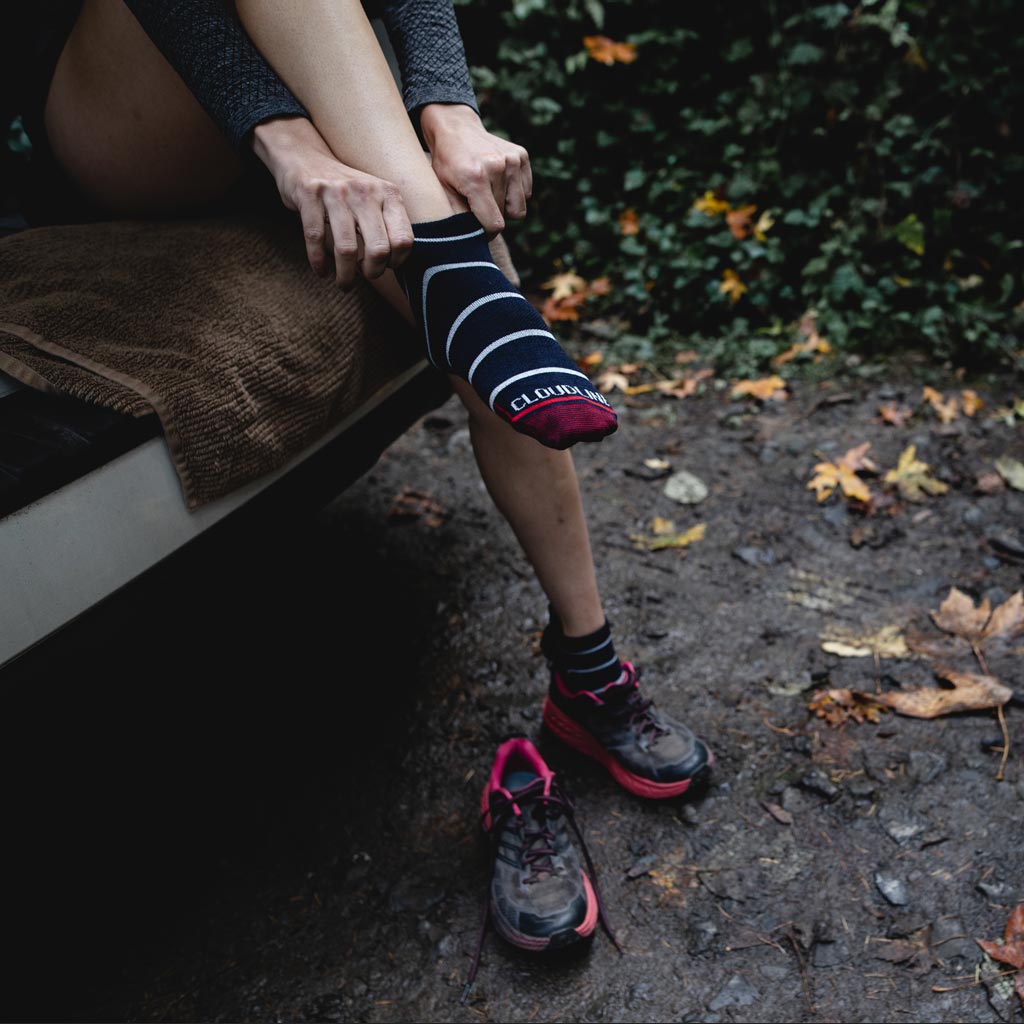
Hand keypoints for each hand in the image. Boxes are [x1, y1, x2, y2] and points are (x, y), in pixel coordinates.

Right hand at [251, 116, 413, 286]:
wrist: (303, 156)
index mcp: (388, 193)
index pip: (404, 239)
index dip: (396, 261)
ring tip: (344, 284)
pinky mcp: (309, 194)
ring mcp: (336, 192)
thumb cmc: (344, 190)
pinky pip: (315, 239)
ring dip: (345, 275)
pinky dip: (318, 262)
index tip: (386, 267)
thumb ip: (388, 222)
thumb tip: (398, 263)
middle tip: (365, 277)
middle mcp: (365, 191)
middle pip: (379, 248)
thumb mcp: (374, 197)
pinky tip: (321, 271)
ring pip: (347, 249)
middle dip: (373, 272)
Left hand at [419, 104, 532, 238]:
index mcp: (476, 178)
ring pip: (519, 207)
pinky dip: (514, 192)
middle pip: (505, 216)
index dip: (486, 234)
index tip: (478, 231)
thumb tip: (471, 243)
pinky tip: (498, 181)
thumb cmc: (445, 163)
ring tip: (488, 193)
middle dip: (492, 217)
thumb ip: (459, 217)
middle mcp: (499, 166)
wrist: (455, 127)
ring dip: (505, 206)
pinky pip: (526, 192)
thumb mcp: (443, 191)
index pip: (494, 225)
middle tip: (477, 205)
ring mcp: (513, 159)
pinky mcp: (522, 155)